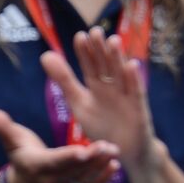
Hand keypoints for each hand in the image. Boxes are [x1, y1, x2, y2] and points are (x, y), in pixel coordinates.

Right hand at [0, 107, 119, 182]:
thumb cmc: (22, 157)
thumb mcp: (11, 141)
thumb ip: (1, 126)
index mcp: (35, 167)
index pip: (54, 163)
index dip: (69, 158)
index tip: (83, 151)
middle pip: (73, 171)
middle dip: (92, 160)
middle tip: (109, 146)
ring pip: (84, 181)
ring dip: (100, 168)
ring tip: (114, 152)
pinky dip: (103, 181)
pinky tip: (114, 167)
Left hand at [42, 27, 160, 177]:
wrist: (123, 150)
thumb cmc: (102, 125)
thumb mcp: (78, 102)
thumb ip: (63, 79)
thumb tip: (45, 55)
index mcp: (97, 86)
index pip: (90, 66)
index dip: (85, 53)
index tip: (79, 36)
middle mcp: (113, 87)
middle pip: (106, 66)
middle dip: (101, 50)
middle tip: (95, 31)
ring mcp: (126, 96)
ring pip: (121, 75)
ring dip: (118, 59)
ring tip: (113, 41)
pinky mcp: (138, 109)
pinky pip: (136, 93)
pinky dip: (134, 80)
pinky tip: (131, 65)